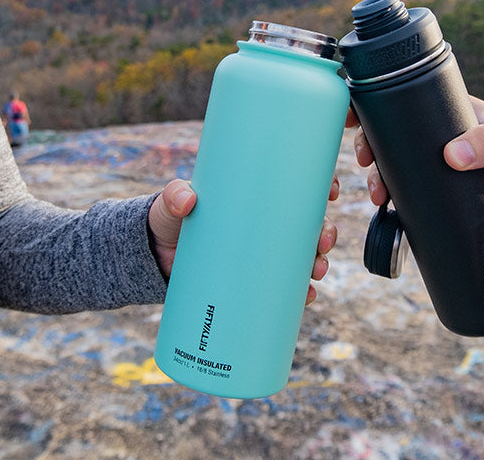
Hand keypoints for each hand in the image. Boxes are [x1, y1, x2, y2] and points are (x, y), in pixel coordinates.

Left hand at [148, 177, 339, 304]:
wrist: (152, 258)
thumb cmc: (168, 221)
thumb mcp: (170, 204)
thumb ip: (174, 196)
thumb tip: (188, 199)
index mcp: (257, 199)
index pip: (298, 188)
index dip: (323, 187)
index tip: (331, 190)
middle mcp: (266, 227)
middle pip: (310, 226)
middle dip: (326, 233)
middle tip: (323, 241)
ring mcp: (261, 255)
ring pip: (304, 257)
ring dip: (319, 263)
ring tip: (316, 272)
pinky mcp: (252, 280)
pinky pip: (285, 288)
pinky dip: (300, 293)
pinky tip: (307, 296)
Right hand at [349, 97, 483, 213]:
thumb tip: (451, 156)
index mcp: (449, 110)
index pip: (402, 102)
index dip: (372, 109)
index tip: (352, 120)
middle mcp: (439, 135)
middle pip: (391, 138)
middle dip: (370, 150)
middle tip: (367, 166)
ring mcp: (442, 163)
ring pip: (398, 168)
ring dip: (381, 180)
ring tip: (379, 197)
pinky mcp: (448, 188)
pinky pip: (415, 192)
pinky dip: (398, 201)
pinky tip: (389, 211)